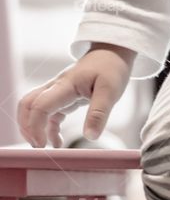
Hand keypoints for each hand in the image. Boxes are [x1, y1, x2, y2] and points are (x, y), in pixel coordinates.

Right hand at [17, 49, 133, 148]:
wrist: (112, 52)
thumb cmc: (111, 68)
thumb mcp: (110, 91)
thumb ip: (99, 114)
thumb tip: (90, 137)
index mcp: (65, 85)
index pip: (40, 105)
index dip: (35, 126)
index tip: (41, 144)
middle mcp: (56, 87)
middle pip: (27, 104)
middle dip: (26, 126)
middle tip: (37, 146)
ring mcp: (58, 91)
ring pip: (33, 108)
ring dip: (33, 127)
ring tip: (43, 146)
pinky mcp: (63, 97)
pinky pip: (48, 113)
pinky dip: (48, 128)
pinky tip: (57, 142)